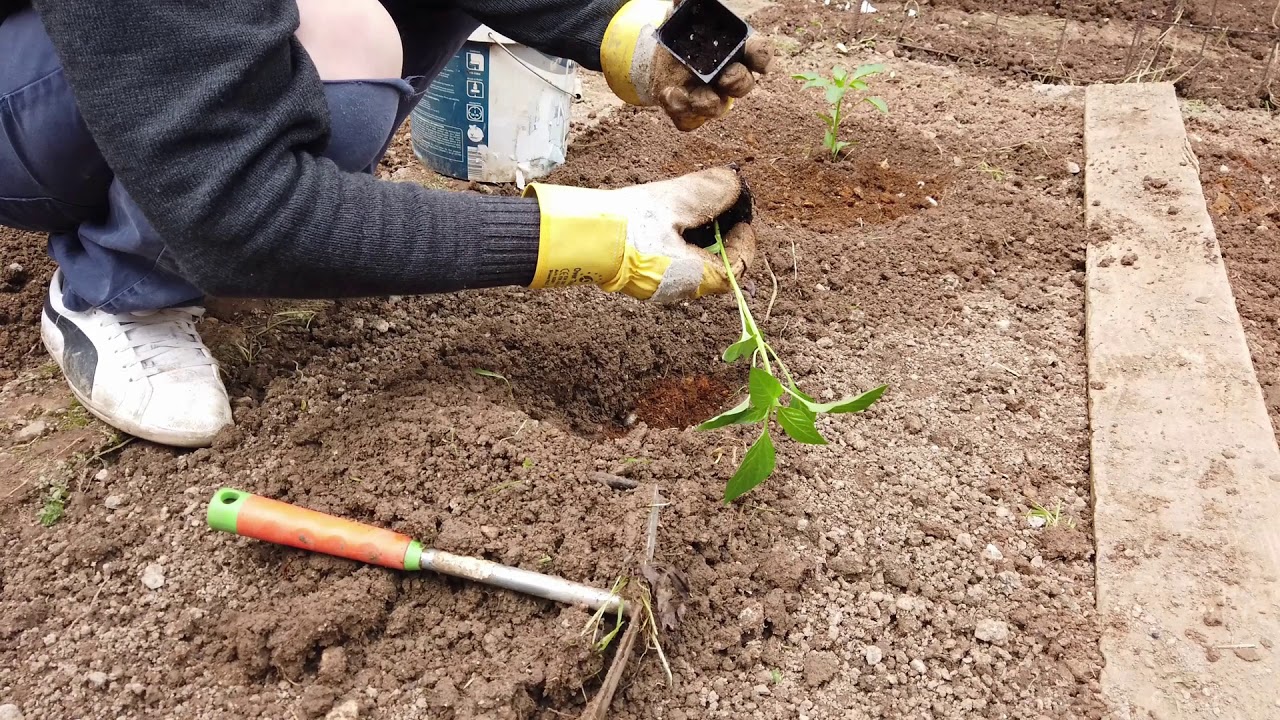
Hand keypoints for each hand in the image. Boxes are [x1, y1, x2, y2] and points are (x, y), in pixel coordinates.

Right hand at [523, 167, 755, 302]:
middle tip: (720, 205)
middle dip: (723, 234)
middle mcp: (678, 289)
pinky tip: (671, 216)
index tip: (741, 213)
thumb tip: (734, 185)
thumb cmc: (629, 223)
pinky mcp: (640, 274)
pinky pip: (672, 260)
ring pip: (693, 262)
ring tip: (696, 206)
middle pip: (716, 265)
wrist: (578, 236)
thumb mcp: (677, 200)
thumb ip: (712, 191)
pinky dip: (681, 239)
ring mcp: (657, 285)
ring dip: (701, 235)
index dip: (745, 239)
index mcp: (693, 278)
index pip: (737, 267)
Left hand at [601, 0, 772, 130]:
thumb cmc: (685, 41)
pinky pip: (690, 119)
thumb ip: (685, 8)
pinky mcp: (690, 113)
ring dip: (706, 102)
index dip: (763, 57)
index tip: (761, 62)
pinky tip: (669, 94)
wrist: (661, 65)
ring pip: (718, 107)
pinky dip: (679, 109)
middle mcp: (728, 78)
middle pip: (744, 84)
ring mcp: (711, 98)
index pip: (759, 55)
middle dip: (738, 82)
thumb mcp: (683, 21)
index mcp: (735, 52)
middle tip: (725, 77)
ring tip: (688, 94)